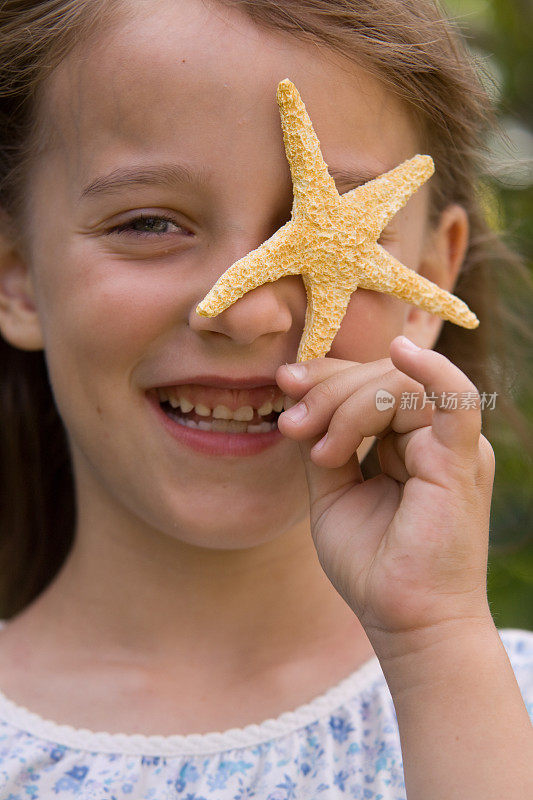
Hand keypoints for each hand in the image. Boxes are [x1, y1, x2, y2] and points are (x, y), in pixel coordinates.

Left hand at [275, 335, 495, 651]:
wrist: (405, 622)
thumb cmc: (373, 565)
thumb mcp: (333, 495)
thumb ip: (324, 446)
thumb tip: (300, 399)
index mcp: (408, 442)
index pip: (368, 384)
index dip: (327, 377)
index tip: (283, 384)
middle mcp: (434, 436)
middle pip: (379, 379)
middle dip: (328, 393)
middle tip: (291, 425)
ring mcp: (451, 445)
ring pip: (397, 387)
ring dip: (347, 408)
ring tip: (321, 452)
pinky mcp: (462, 461)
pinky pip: (457, 400)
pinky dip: (432, 371)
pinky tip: (403, 350)